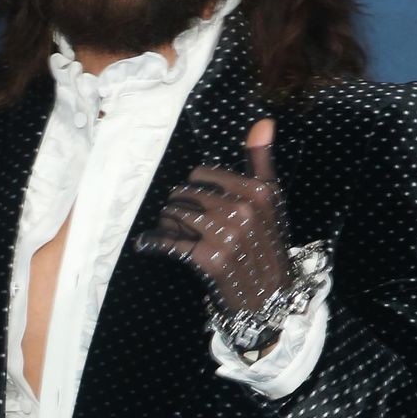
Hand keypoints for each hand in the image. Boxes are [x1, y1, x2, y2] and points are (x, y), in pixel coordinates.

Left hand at [135, 119, 289, 316]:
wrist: (269, 297)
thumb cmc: (267, 245)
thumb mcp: (272, 201)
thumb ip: (262, 160)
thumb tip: (263, 121)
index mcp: (258, 192)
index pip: (203, 174)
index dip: (193, 186)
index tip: (195, 199)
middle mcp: (243, 210)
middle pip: (186, 193)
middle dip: (178, 204)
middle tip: (180, 218)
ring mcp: (225, 235)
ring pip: (175, 214)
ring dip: (167, 222)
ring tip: (171, 230)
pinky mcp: (208, 259)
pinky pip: (170, 242)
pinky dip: (153, 242)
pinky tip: (145, 242)